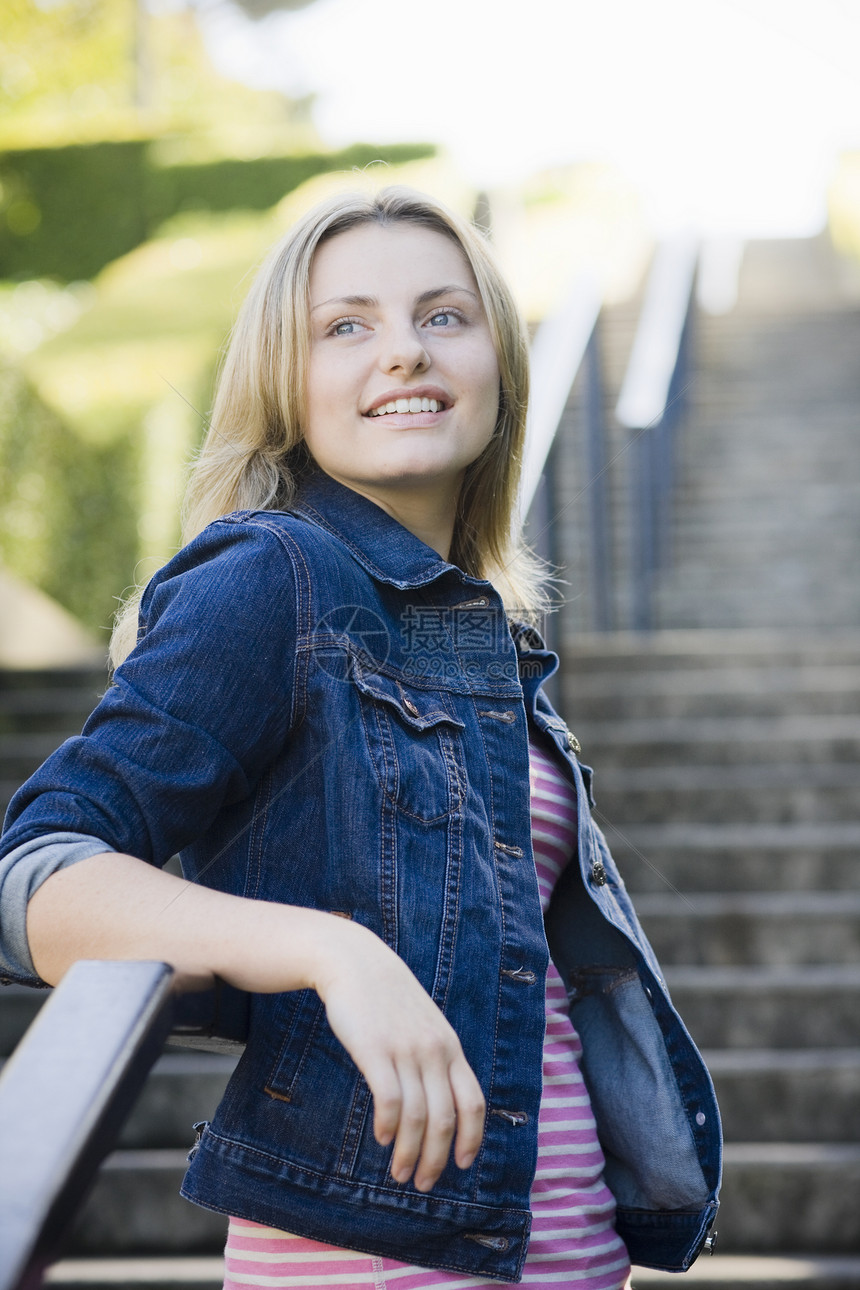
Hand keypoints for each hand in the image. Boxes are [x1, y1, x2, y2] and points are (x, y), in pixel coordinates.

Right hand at [310, 919, 485, 1192]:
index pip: (473, 1102)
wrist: (355, 961)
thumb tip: (438, 1102)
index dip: (472, 1138)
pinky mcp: (375, 1050)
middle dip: (436, 1159)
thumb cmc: (387, 998)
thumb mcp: (423, 1025)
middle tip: (421, 1182)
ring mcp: (405, 1050)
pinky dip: (388, 1126)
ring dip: (409, 1152)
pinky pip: (389, 1099)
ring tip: (398, 1172)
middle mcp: (433, 1051)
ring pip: (417, 1116)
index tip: (463, 1165)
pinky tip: (381, 1139)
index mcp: (449, 1047)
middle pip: (445, 1119)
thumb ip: (434, 1058)